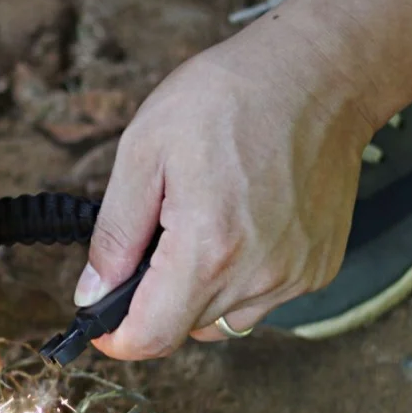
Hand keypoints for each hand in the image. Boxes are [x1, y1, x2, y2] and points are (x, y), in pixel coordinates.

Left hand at [73, 6, 374, 358]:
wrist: (316, 73)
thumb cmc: (226, 97)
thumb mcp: (143, 151)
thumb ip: (115, 233)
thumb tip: (92, 293)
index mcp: (209, 248)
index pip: (153, 336)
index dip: (116, 338)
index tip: (100, 321)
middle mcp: (260, 275)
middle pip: (185, 329)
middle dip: (151, 301)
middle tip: (148, 243)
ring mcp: (297, 275)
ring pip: (223, 319)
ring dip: (194, 293)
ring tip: (195, 226)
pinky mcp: (319, 266)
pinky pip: (261, 299)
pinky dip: (236, 279)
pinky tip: (234, 226)